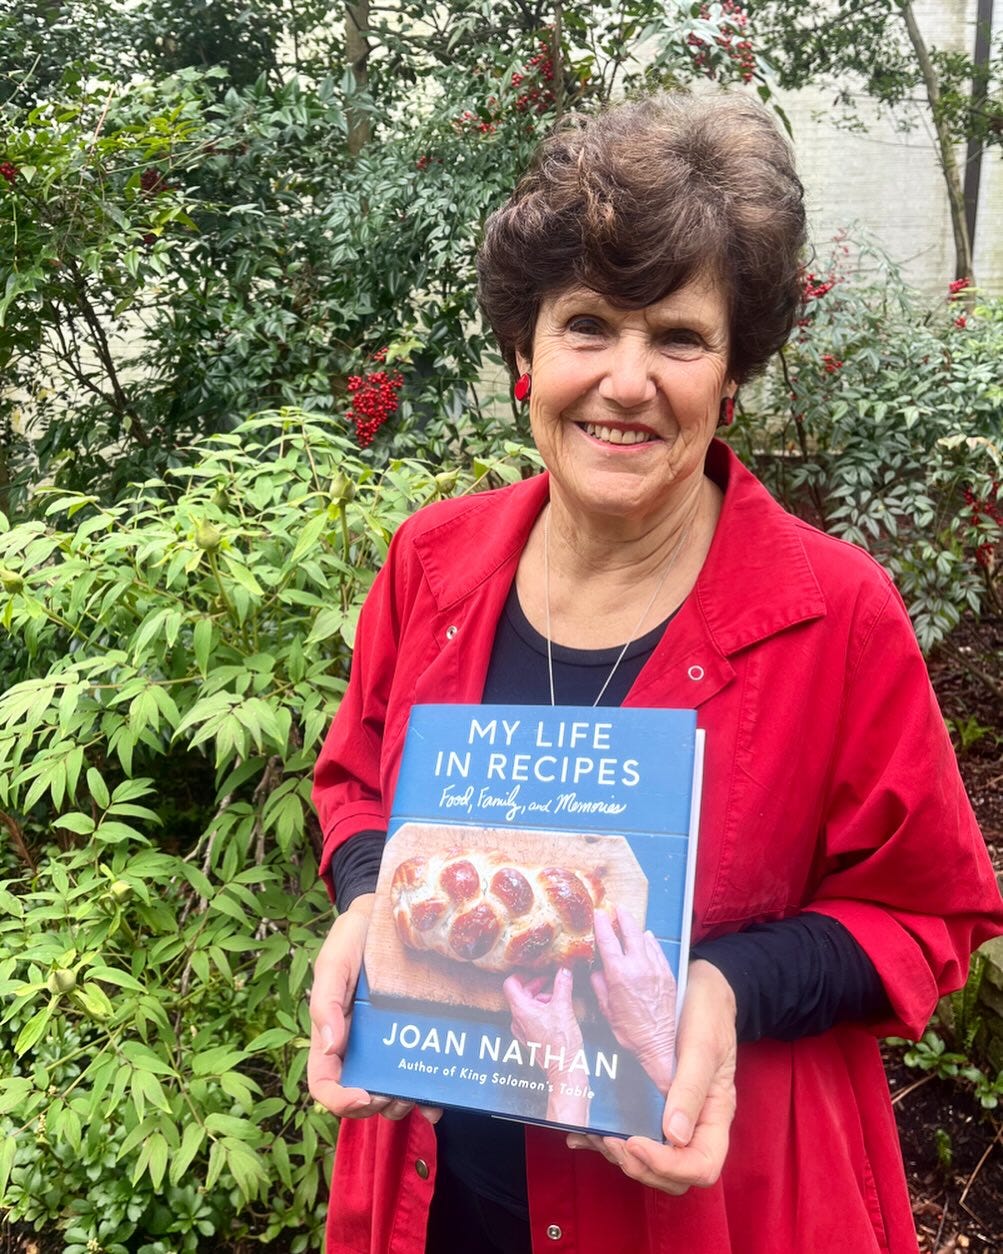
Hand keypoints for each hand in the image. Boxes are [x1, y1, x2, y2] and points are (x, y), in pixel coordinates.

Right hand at [307, 893, 440, 1124]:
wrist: (387, 914)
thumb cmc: (353, 937)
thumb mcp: (334, 960)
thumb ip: (326, 1000)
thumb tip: (329, 1045)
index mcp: (333, 1034)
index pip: (325, 1082)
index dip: (340, 1100)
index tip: (363, 1096)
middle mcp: (360, 1046)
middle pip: (361, 1096)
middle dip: (378, 1105)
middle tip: (400, 1095)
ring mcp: (388, 1043)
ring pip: (391, 1091)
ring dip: (404, 1103)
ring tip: (421, 1094)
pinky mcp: (415, 1034)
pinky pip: (421, 1072)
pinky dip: (430, 1092)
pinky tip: (442, 1093)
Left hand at [504, 967, 588, 1124]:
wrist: (564, 1069)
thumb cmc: (561, 1042)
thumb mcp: (564, 1007)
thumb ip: (563, 985)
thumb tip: (564, 970)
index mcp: (520, 1010)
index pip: (510, 984)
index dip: (522, 974)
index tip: (535, 970)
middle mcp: (517, 1020)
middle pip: (519, 994)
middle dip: (536, 985)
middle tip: (551, 981)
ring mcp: (522, 1030)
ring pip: (526, 1006)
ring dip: (540, 998)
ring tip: (557, 998)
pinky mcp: (529, 1038)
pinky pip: (530, 1017)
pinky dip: (541, 1010)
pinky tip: (556, 1012)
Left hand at [567, 958, 736, 1195]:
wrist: (700, 986)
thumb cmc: (708, 1012)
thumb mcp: (702, 1044)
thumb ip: (691, 1088)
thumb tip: (673, 1137)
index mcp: (714, 1115)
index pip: (702, 1166)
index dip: (669, 1166)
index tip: (637, 1143)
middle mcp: (694, 1123)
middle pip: (674, 1175)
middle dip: (639, 1166)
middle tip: (610, 1140)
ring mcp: (671, 1116)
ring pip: (647, 1160)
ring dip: (618, 1155)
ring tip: (592, 1132)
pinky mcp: (650, 1104)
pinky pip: (630, 1133)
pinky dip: (605, 1139)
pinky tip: (582, 1132)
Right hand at [591, 907, 676, 1092]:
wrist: (658, 1045)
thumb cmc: (629, 1031)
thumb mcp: (606, 1009)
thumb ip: (599, 985)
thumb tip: (597, 970)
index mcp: (619, 974)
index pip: (608, 940)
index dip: (602, 924)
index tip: (598, 914)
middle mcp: (639, 966)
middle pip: (630, 932)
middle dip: (622, 917)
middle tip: (617, 908)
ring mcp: (656, 969)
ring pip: (645, 939)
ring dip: (636, 929)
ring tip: (630, 923)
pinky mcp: (668, 975)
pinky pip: (658, 951)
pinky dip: (651, 942)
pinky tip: (647, 939)